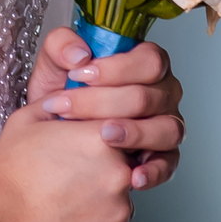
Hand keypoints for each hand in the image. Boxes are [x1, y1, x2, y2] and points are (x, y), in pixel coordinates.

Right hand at [0, 102, 135, 221]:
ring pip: (118, 202)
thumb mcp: (24, 122)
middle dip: (101, 173)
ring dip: (99, 203)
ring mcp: (119, 212)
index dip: (101, 141)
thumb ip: (56, 105)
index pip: (119, 131)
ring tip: (64, 207)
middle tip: (68, 182)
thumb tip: (68, 99)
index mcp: (101, 139)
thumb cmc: (6, 179)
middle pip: (123, 168)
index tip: (83, 151)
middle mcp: (118, 174)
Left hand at [26, 25, 184, 191]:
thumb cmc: (62, 95)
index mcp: (144, 64)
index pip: (148, 60)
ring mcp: (165, 125)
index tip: (80, 75)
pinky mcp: (163, 157)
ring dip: (135, 133)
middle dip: (105, 103)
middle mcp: (162, 93)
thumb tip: (80, 54)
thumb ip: (60, 45)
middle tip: (69, 109)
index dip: (115, 68)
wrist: (52, 137)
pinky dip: (152, 171)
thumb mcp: (53, 65)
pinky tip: (132, 175)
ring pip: (166, 128)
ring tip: (105, 137)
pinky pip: (167, 165)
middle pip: (148, 96)